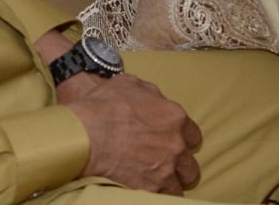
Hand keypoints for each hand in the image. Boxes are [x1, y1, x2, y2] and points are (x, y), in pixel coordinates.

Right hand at [62, 72, 202, 193]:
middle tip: (166, 168)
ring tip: (157, 184)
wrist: (85, 135)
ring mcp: (165, 170)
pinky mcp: (150, 189)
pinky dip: (157, 196)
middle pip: (190, 165)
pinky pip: (163, 198)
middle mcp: (175, 145)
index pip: (193, 136)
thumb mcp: (129, 85)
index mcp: (175, 118)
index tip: (174, 145)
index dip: (183, 141)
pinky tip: (147, 193)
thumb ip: (149, 93)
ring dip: (170, 185)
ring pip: (180, 185)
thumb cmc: (103, 107)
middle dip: (180, 168)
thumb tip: (153, 99)